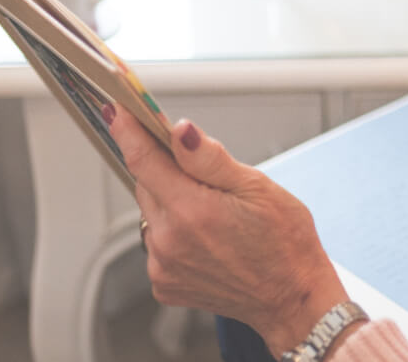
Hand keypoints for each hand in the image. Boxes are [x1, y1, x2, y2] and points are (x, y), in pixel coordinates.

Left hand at [106, 106, 355, 358]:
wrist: (291, 297)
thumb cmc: (285, 240)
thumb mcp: (258, 187)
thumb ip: (210, 158)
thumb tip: (180, 130)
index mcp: (192, 211)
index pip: (144, 160)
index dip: (129, 130)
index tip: (117, 110)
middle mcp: (168, 241)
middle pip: (147, 184)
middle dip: (166, 168)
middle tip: (200, 169)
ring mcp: (163, 266)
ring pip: (152, 213)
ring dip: (171, 202)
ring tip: (214, 212)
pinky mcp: (164, 284)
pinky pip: (157, 242)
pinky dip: (174, 232)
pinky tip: (207, 237)